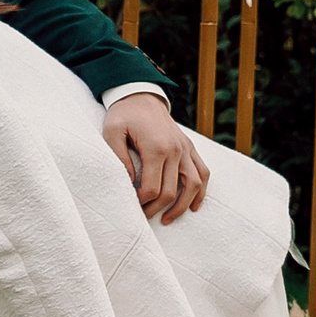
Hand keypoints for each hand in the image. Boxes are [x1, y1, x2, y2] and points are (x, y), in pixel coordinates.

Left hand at [102, 92, 207, 224]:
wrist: (140, 97)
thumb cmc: (123, 116)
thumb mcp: (112, 133)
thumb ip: (119, 159)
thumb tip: (130, 184)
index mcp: (156, 147)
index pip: (153, 187)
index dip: (142, 202)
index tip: (132, 207)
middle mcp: (175, 150)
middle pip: (171, 191)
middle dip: (156, 209)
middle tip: (143, 218)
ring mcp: (186, 149)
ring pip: (194, 185)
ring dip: (182, 206)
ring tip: (168, 219)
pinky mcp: (190, 147)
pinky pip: (203, 172)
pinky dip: (201, 191)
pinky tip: (193, 205)